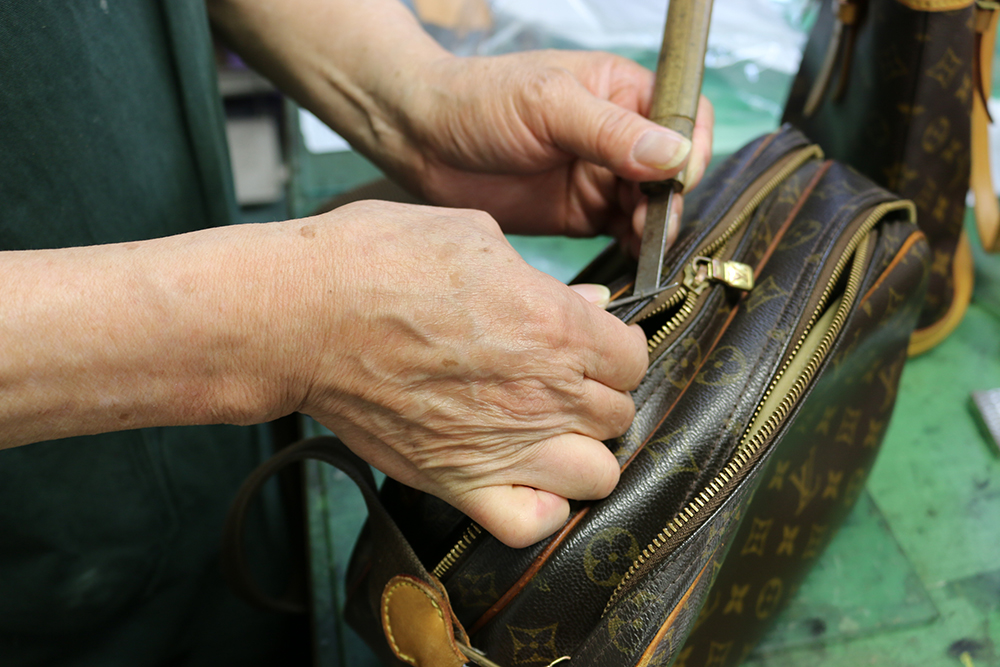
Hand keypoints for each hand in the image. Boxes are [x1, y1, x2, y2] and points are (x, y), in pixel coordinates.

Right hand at [272, 201, 648, 546]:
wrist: (302, 315)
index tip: (591, 343)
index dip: (616, 348)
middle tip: (561, 380)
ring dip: (581, 453)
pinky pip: (531, 525)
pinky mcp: (457, 481)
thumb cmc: (378, 261)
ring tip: (549, 432)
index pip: (633, 357)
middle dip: (598, 395)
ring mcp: (504, 444)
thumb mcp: (474, 235)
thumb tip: (589, 304)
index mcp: (555, 327)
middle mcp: (543, 392)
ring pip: (597, 475)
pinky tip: (524, 479)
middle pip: (619, 414)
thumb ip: (543, 276)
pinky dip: (538, 509)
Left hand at [399, 51, 713, 250]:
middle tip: (650, 222)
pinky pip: (624, 233)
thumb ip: (610, 131)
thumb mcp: (546, 106)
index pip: (683, 116)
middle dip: (669, 198)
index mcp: (620, 90)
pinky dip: (633, 247)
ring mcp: (601, 176)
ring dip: (654, 227)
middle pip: (672, 170)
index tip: (675, 179)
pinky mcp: (582, 213)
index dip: (690, 148)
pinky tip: (630, 256)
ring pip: (652, 207)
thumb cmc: (478, 101)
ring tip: (639, 240)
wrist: (422, 141)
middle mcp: (618, 134)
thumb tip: (673, 154)